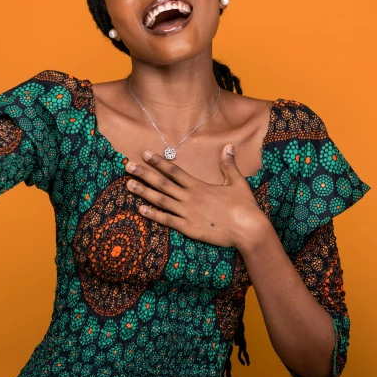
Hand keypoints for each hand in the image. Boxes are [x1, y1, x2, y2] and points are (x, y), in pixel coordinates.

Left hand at [124, 145, 272, 248]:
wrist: (248, 230)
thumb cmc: (244, 206)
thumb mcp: (237, 182)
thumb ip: (228, 165)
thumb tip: (228, 146)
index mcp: (198, 186)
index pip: (174, 171)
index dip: (158, 162)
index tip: (145, 154)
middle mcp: (189, 197)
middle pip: (162, 183)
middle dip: (144, 174)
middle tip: (128, 166)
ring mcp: (187, 213)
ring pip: (160, 200)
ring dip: (143, 192)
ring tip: (128, 185)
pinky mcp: (188, 228)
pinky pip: (166, 220)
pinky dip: (153, 214)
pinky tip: (140, 209)